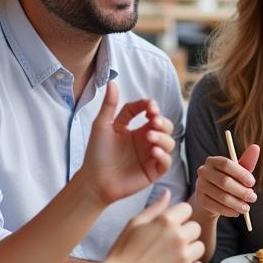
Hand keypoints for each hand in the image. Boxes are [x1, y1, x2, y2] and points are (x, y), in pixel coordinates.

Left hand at [78, 81, 174, 207]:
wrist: (93, 180)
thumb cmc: (96, 154)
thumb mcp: (101, 125)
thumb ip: (109, 105)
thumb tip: (112, 82)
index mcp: (136, 128)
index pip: (150, 112)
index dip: (152, 107)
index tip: (149, 106)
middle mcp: (146, 140)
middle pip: (165, 125)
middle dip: (162, 121)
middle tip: (153, 120)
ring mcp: (151, 156)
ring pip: (169, 142)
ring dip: (163, 137)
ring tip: (149, 137)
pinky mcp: (153, 171)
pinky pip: (166, 162)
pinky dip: (163, 155)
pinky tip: (153, 151)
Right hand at [107, 193, 204, 262]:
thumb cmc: (123, 251)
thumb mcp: (135, 223)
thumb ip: (155, 207)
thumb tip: (168, 192)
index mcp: (166, 220)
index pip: (187, 209)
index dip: (179, 216)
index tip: (170, 225)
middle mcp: (178, 236)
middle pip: (196, 228)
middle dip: (185, 233)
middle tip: (170, 243)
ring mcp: (183, 257)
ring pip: (200, 247)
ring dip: (189, 251)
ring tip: (173, 257)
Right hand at [194, 145, 259, 219]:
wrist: (212, 196)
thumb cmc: (228, 180)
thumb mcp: (237, 172)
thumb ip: (247, 161)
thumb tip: (256, 147)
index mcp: (213, 161)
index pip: (226, 164)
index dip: (241, 173)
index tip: (253, 183)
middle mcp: (203, 171)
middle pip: (224, 181)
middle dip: (241, 191)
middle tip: (253, 198)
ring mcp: (200, 186)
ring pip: (221, 196)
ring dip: (237, 203)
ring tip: (247, 208)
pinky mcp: (200, 200)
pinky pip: (216, 206)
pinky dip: (228, 211)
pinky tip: (236, 212)